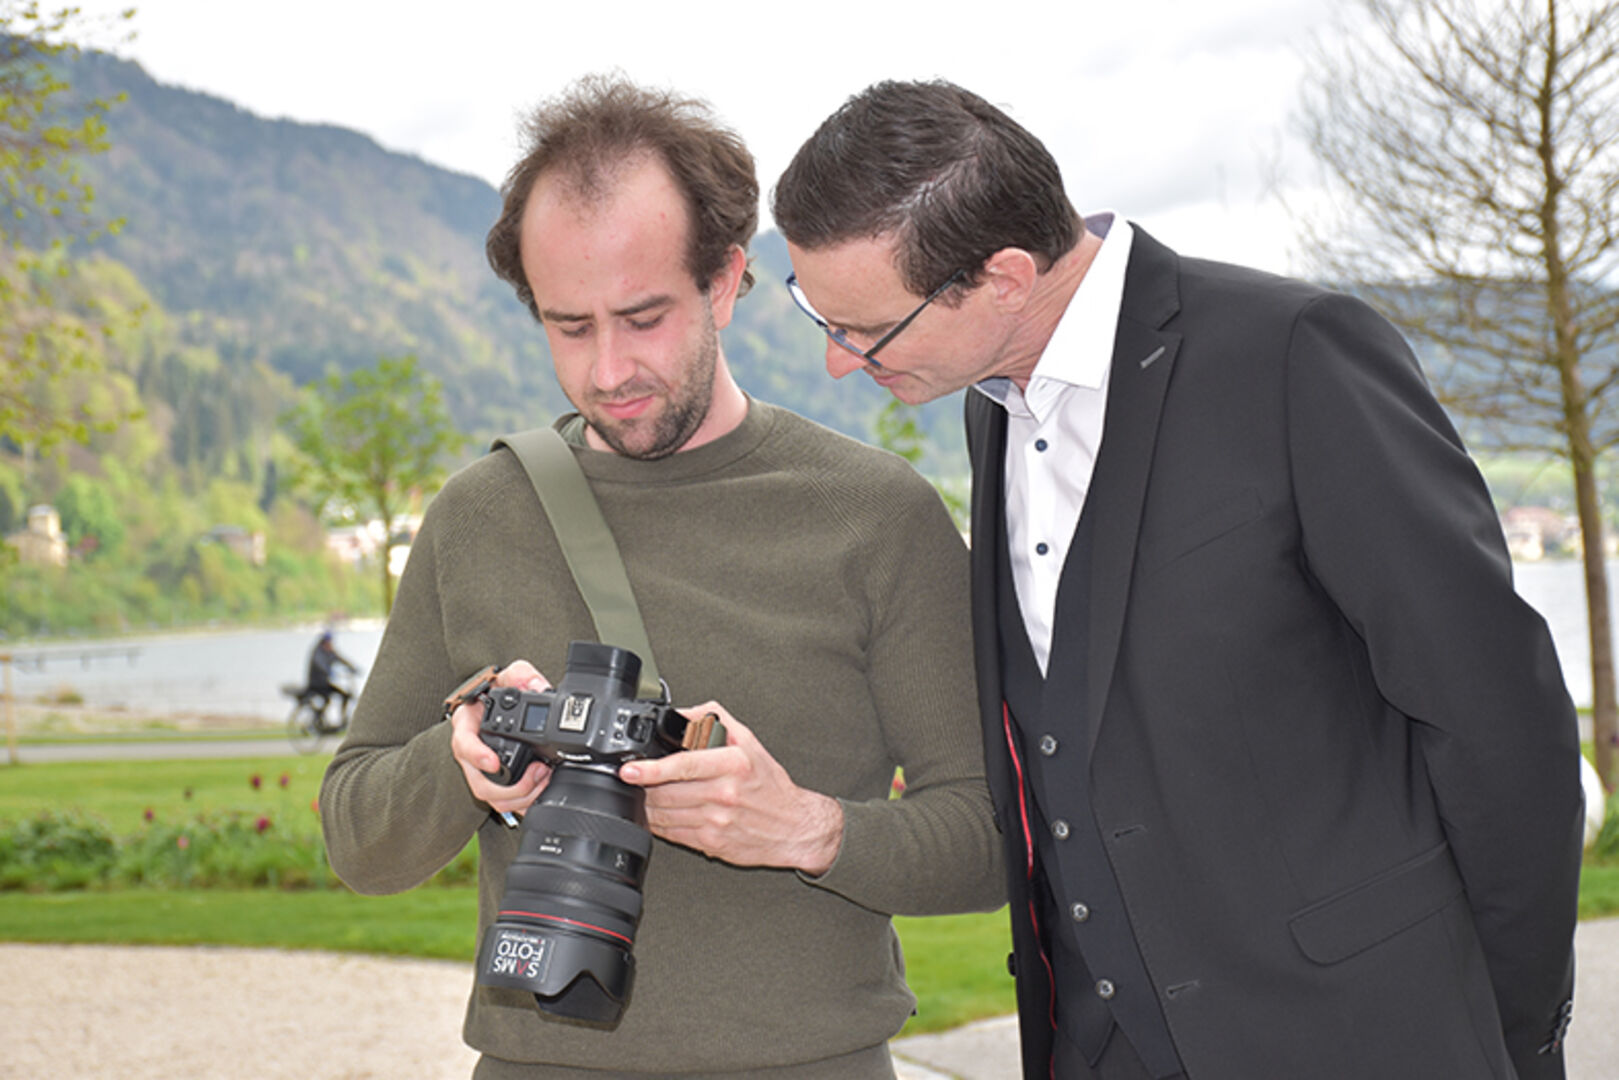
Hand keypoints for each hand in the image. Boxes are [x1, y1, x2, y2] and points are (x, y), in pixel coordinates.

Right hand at [449, 660, 552, 817]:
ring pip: (492, 798)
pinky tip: (540, 790)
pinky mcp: (495, 783)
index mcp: (467, 727)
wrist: (494, 705)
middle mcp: (470, 753)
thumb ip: (521, 675)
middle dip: (512, 786)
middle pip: (480, 783)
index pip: (463, 744)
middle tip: (538, 771)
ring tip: (543, 778)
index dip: (477, 756)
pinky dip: (523, 802)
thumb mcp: (506, 676)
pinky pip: (503, 803)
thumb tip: (537, 686)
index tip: (493, 762)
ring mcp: (480, 772)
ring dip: (520, 796)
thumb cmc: (496, 693)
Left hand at [618, 703, 843, 874]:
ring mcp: (716, 821)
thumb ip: (713, 721)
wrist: (794, 826)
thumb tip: (681, 715)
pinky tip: (658, 814)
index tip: (629, 770)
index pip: (684, 766)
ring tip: (645, 794)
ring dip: (648, 805)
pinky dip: (659, 824)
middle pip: (667, 792)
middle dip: (644, 786)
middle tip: (634, 779)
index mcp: (732, 764)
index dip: (651, 769)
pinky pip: (673, 833)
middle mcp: (724, 794)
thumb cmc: (770, 785)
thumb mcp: (748, 742)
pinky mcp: (711, 843)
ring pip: (665, 814)